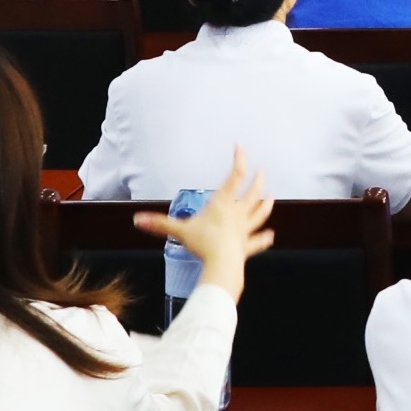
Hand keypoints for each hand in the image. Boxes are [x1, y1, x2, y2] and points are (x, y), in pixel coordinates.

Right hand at [141, 150, 275, 297]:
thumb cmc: (204, 244)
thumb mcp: (180, 231)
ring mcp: (245, 229)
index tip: (240, 146)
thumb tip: (138, 220)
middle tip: (261, 172)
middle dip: (257, 180)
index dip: (239, 159)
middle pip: (252, 192)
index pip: (235, 175)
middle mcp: (237, 213)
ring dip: (267, 204)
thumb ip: (160, 224)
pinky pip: (258, 240)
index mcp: (223, 203)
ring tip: (272, 195)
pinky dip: (264, 237)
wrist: (222, 264)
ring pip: (260, 212)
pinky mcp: (247, 246)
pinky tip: (271, 235)